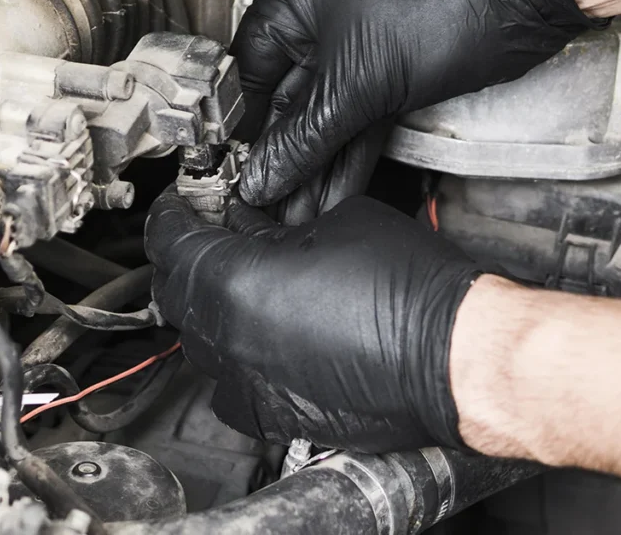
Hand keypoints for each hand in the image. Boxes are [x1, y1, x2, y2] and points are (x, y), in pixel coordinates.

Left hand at [145, 191, 482, 452]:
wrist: (451, 357)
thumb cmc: (408, 289)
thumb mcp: (333, 224)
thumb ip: (276, 228)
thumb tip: (253, 228)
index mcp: (237, 285)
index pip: (172, 243)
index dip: (169, 216)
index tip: (176, 205)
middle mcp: (232, 342)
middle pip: (175, 294)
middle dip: (182, 259)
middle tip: (201, 235)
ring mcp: (250, 386)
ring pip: (199, 343)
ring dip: (205, 307)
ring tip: (231, 281)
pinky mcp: (276, 415)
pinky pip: (229, 385)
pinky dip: (232, 355)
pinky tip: (256, 334)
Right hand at [233, 0, 599, 209]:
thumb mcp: (359, 82)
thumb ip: (306, 136)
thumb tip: (264, 173)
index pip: (250, 70)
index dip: (244, 126)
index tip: (238, 171)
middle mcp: (323, 11)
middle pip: (290, 96)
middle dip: (284, 156)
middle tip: (269, 203)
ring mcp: (362, 39)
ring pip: (328, 111)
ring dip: (317, 162)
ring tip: (298, 211)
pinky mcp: (395, 64)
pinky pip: (361, 112)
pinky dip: (351, 149)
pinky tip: (335, 190)